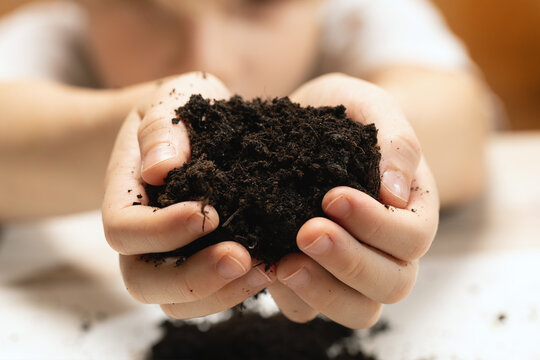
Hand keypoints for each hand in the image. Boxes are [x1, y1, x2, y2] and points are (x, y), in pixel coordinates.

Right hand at [102, 72, 275, 318]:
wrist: (192, 130)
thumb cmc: (180, 111)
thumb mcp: (171, 100)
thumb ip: (162, 127)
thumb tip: (160, 168)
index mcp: (125, 196)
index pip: (124, 230)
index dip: (160, 231)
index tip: (207, 214)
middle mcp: (141, 236)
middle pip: (143, 280)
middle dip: (191, 277)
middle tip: (241, 258)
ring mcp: (170, 256)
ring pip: (176, 301)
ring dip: (220, 293)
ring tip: (265, 269)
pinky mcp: (202, 262)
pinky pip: (209, 296)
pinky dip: (237, 291)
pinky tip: (272, 267)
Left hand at [268, 73, 439, 328]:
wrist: (302, 122)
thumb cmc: (342, 113)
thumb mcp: (369, 106)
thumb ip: (394, 140)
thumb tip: (397, 194)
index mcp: (412, 212)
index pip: (411, 238)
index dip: (376, 225)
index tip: (332, 196)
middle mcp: (388, 250)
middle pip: (391, 284)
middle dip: (349, 262)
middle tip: (307, 232)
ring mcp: (350, 270)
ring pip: (357, 311)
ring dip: (323, 292)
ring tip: (283, 263)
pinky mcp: (312, 277)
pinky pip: (308, 309)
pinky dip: (289, 296)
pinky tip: (264, 264)